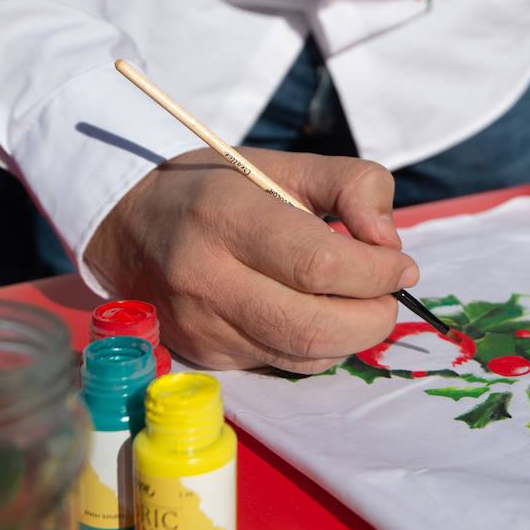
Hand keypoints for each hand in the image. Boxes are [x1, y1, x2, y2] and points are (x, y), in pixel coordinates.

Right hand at [86, 148, 418, 372]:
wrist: (127, 228)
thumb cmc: (217, 190)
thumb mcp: (283, 165)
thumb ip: (351, 186)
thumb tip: (389, 244)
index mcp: (225, 216)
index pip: (320, 264)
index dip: (376, 272)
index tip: (401, 265)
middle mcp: (207, 278)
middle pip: (316, 326)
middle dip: (374, 316)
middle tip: (390, 294)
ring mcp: (204, 327)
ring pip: (306, 356)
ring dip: (354, 337)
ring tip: (361, 303)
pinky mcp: (208, 357)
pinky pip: (285, 364)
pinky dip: (320, 347)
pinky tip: (321, 316)